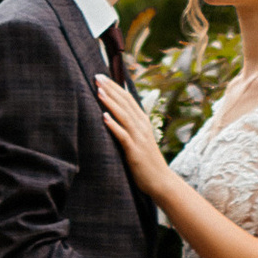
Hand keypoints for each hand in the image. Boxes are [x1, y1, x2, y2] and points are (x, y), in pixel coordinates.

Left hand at [96, 72, 167, 196]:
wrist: (161, 181)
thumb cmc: (147, 161)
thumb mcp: (140, 139)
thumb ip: (131, 125)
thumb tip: (117, 113)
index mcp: (143, 121)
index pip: (128, 98)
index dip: (115, 86)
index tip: (102, 76)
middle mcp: (142, 126)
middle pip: (125, 103)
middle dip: (110, 89)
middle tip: (96, 77)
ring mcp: (139, 138)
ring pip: (123, 116)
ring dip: (110, 102)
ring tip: (98, 91)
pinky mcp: (134, 151)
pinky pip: (123, 136)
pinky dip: (114, 125)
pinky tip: (104, 117)